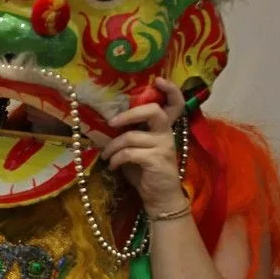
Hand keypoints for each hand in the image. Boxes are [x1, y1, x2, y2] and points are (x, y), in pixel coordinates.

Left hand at [101, 78, 186, 214]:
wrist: (159, 198)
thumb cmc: (145, 173)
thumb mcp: (136, 151)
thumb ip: (129, 136)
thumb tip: (105, 127)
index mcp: (163, 129)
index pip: (174, 104)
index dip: (170, 90)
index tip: (159, 80)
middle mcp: (167, 134)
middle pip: (153, 112)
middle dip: (130, 114)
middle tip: (112, 123)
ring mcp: (164, 147)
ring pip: (131, 137)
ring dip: (112, 147)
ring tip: (106, 156)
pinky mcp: (157, 160)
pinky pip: (130, 153)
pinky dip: (117, 159)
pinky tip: (113, 167)